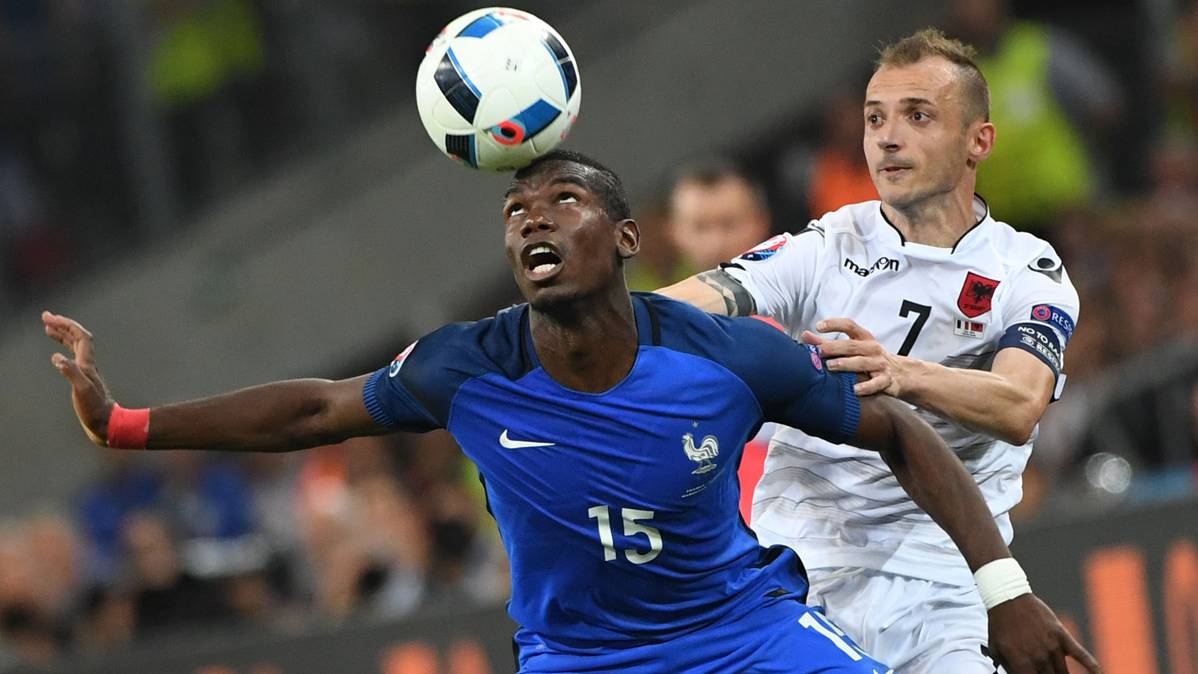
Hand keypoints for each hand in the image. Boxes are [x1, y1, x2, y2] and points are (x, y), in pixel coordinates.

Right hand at [42, 311, 112, 445]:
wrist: (107, 423)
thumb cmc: (94, 409)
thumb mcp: (81, 391)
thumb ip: (70, 372)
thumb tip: (56, 357)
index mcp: (87, 364)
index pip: (79, 336)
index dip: (66, 325)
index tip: (50, 318)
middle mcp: (88, 364)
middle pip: (77, 338)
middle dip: (62, 325)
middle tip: (45, 316)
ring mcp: (87, 371)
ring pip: (75, 347)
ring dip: (63, 335)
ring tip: (48, 328)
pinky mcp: (84, 380)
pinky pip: (74, 358)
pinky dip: (65, 350)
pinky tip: (57, 354)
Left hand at [801, 318, 901, 395]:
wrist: (901, 374)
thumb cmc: (870, 358)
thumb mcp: (852, 348)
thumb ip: (828, 343)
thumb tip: (805, 335)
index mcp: (863, 338)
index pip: (849, 325)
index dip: (834, 324)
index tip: (818, 326)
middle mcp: (872, 348)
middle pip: (852, 345)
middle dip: (835, 347)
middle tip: (819, 351)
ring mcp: (880, 363)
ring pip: (862, 362)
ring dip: (846, 364)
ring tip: (831, 366)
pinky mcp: (886, 379)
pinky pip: (876, 383)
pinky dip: (867, 387)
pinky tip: (856, 390)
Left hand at [987, 594, 1100, 673]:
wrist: (1008, 597)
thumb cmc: (999, 624)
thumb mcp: (996, 648)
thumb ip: (1007, 667)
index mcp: (1021, 662)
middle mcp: (1039, 657)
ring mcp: (1052, 646)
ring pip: (1063, 673)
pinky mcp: (1062, 636)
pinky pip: (1081, 654)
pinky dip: (1092, 666)